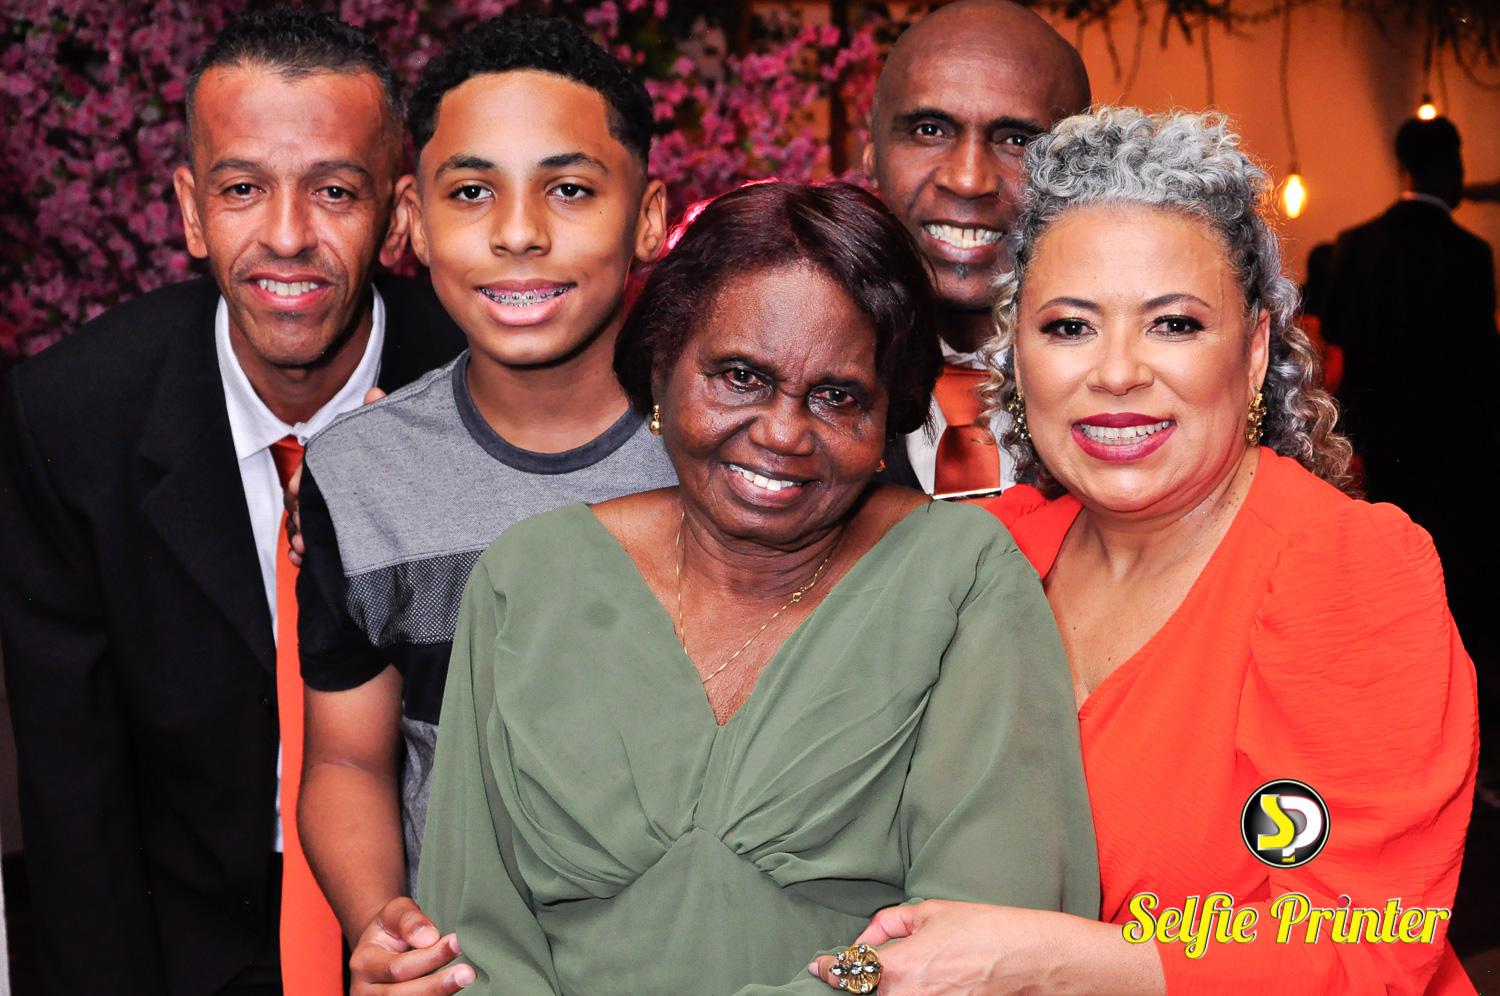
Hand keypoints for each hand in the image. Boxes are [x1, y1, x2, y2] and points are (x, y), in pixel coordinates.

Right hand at [285, 386, 384, 566]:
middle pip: (300, 500)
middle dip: (298, 514)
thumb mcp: (386, 437)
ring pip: (302, 523)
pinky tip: (303, 561)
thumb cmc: (392, 458)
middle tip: (304, 527)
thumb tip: (375, 394)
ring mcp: (328, 512)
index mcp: (332, 464)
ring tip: (304, 548)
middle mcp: (327, 488)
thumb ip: (377, 416)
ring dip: (298, 535)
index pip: (307, 469)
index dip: (300, 478)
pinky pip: (311, 544)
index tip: (299, 488)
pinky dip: (303, 553)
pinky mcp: (334, 534)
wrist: (422, 494)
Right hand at [349, 896, 474, 994]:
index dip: (430, 957)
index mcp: (363, 963)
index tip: (457, 943)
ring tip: (466, 980)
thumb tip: (429, 938)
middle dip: (437, 985)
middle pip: (403, 994)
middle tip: (468, 973)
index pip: (397, 967)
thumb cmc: (392, 927)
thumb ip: (409, 920)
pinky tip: (454, 990)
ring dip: (440, 994)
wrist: (382, 947)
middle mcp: (366, 991)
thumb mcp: (396, 912)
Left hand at [807, 901, 1072, 995]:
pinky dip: (908, 991)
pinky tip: (921, 980)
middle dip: (861, 979)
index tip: (818, 966)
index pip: (849, 972)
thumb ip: (889, 923)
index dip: (829, 969)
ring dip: (886, 986)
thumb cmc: (982, 929)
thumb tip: (866, 938)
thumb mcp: (930, 912)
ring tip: (909, 968)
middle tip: (862, 967)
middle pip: (867, 992)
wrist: (1027, 958)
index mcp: (900, 966)